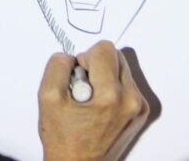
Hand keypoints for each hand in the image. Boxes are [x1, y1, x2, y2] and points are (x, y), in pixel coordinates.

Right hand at [38, 42, 148, 160]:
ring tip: (89, 101)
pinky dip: (111, 89)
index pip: (105, 49)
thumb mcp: (48, 98)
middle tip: (82, 90)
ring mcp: (138, 108)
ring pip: (121, 69)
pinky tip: (98, 108)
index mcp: (111, 95)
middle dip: (96, 66)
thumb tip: (72, 57)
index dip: (85, 58)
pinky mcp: (140, 113)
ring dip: (104, 77)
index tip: (78, 78)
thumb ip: (58, 66)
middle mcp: (131, 100)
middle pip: (116, 56)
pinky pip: (126, 85)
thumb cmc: (64, 140)